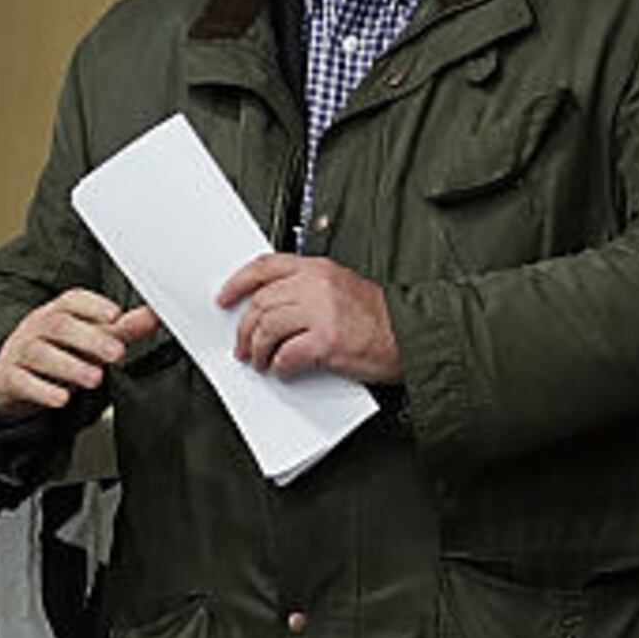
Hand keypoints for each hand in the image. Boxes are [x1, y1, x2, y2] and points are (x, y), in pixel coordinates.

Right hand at [0, 289, 159, 415]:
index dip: (93, 306)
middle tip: (116, 353)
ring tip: (95, 378)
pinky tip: (62, 399)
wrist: (11, 375)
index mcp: (58, 312)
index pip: (72, 301)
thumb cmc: (58, 351)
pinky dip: (43, 391)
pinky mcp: (11, 379)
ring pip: (41, 354)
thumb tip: (156, 315)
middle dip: (89, 338)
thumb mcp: (90, 338)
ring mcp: (21, 353)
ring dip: (70, 366)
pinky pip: (23, 382)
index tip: (115, 314)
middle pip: (59, 327)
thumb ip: (123, 328)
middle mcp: (38, 328)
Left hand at [219, 254, 399, 381]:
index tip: (225, 298)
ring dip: (257, 350)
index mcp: (318, 269)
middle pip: (260, 302)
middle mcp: (317, 285)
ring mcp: (321, 312)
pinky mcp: (326, 341)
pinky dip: (280, 367)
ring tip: (261, 362)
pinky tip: (284, 371)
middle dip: (245, 329)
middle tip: (242, 346)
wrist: (413, 335)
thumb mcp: (343, 288)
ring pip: (267, 328)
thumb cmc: (382, 318)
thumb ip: (308, 291)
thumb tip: (273, 311)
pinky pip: (286, 355)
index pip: (265, 267)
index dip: (238, 283)